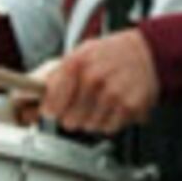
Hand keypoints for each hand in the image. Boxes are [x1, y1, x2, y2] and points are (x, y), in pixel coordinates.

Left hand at [41, 31, 161, 133]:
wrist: (149, 52)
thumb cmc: (113, 53)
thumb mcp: (80, 53)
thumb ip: (56, 75)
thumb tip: (32, 95)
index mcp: (76, 64)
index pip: (51, 105)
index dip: (52, 110)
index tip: (55, 109)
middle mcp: (93, 79)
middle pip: (69, 121)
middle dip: (74, 115)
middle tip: (84, 103)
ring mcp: (112, 94)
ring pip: (89, 126)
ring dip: (94, 118)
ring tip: (103, 101)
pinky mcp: (129, 106)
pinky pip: (109, 128)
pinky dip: (111, 120)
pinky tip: (115, 105)